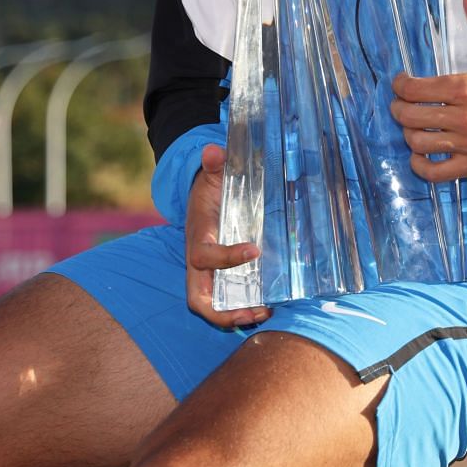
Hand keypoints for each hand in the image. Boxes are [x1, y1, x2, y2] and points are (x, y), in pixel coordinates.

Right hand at [184, 142, 270, 326]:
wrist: (201, 199)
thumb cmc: (208, 189)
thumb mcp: (211, 175)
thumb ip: (214, 164)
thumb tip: (213, 151)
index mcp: (197, 236)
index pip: (204, 256)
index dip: (226, 258)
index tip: (255, 251)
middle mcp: (198, 261)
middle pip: (198, 298)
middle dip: (223, 312)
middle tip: (256, 311)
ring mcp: (208, 273)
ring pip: (211, 305)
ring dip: (236, 315)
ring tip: (267, 312)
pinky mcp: (219, 277)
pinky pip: (226, 299)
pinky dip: (243, 308)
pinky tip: (268, 306)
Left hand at [390, 0, 466, 181]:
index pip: (415, 89)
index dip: (400, 85)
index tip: (402, 82)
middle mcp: (465, 119)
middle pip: (411, 116)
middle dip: (399, 108)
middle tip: (402, 103)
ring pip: (418, 143)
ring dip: (409, 133)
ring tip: (412, 124)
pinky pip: (435, 172)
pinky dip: (420, 165)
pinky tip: (420, 155)